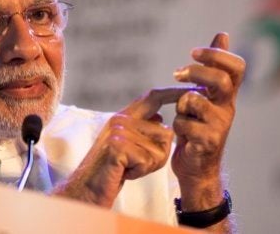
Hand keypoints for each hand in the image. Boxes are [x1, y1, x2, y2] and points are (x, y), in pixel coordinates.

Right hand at [54, 87, 190, 207]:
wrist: (86, 189)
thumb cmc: (111, 170)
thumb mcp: (127, 145)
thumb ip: (142, 129)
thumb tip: (160, 116)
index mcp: (124, 116)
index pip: (153, 97)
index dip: (174, 93)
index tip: (194, 90)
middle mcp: (121, 119)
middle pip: (165, 132)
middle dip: (158, 155)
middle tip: (135, 164)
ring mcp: (118, 131)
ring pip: (160, 149)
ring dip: (149, 165)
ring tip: (127, 168)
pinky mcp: (117, 146)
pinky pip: (148, 160)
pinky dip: (140, 171)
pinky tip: (124, 172)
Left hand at [171, 32, 245, 210]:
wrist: (196, 167)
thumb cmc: (198, 127)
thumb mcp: (206, 95)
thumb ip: (213, 66)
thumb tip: (223, 34)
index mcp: (227, 95)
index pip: (236, 67)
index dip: (216, 55)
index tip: (193, 52)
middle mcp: (228, 108)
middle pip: (220, 80)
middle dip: (196, 72)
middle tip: (176, 73)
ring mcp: (220, 126)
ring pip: (194, 101)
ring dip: (180, 106)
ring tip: (182, 116)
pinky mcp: (208, 143)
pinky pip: (184, 124)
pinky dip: (176, 127)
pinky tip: (181, 134)